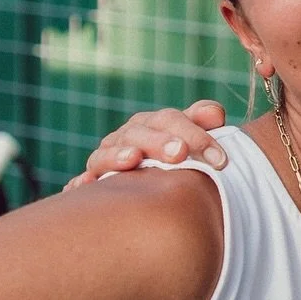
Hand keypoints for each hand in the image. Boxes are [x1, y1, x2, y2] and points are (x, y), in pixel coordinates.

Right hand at [64, 100, 228, 190]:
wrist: (150, 179)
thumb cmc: (177, 158)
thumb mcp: (191, 139)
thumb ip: (202, 125)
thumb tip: (216, 113)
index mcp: (152, 124)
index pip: (170, 120)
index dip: (195, 135)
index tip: (220, 159)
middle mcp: (126, 137)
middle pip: (139, 134)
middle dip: (159, 142)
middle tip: (180, 153)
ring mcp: (105, 159)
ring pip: (105, 155)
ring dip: (116, 156)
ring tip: (132, 159)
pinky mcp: (92, 182)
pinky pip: (81, 183)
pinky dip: (81, 182)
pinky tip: (82, 186)